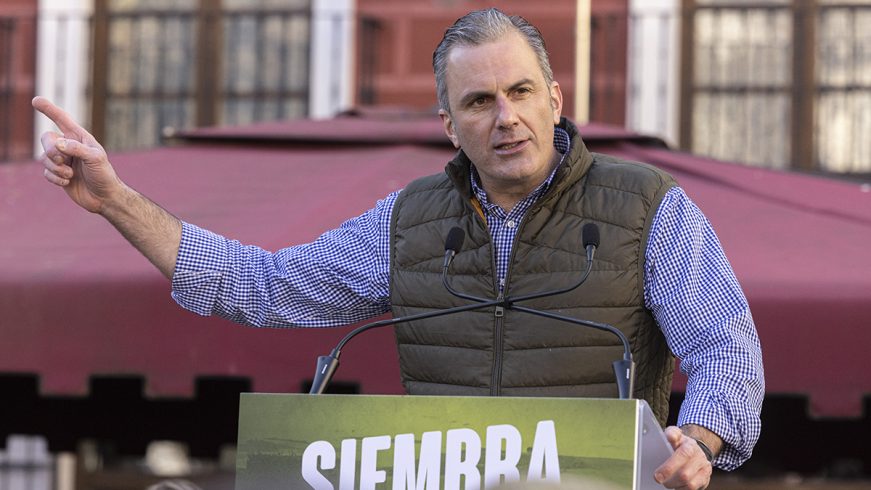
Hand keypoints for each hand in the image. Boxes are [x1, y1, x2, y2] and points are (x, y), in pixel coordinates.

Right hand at [32, 96, 124, 213]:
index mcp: (79, 138)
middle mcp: (68, 146)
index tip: (36, 100)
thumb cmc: (104, 175)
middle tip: (63, 160)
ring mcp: (62, 160)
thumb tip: (58, 143)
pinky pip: (46, 172)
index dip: (49, 110)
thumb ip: (77, 149)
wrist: (105, 197)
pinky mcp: (58, 174)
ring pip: (44, 158)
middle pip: (46, 139)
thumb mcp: (95, 159)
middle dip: (51, 150)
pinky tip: (68, 182)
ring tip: (71, 174)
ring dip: (56, 168)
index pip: (61, 119)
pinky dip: (55, 178)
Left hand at [654, 426, 712, 488]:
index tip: (657, 475)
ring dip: (675, 485)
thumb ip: (672, 433)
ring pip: (690, 484)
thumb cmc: (680, 444)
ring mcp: (704, 468)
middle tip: (659, 479)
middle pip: (685, 474)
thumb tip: (670, 436)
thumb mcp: (675, 434)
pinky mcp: (705, 479)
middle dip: (669, 478)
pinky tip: (676, 485)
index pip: (683, 454)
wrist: (695, 450)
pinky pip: (693, 489)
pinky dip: (682, 488)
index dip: (669, 467)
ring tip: (667, 482)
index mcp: (690, 445)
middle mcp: (699, 457)